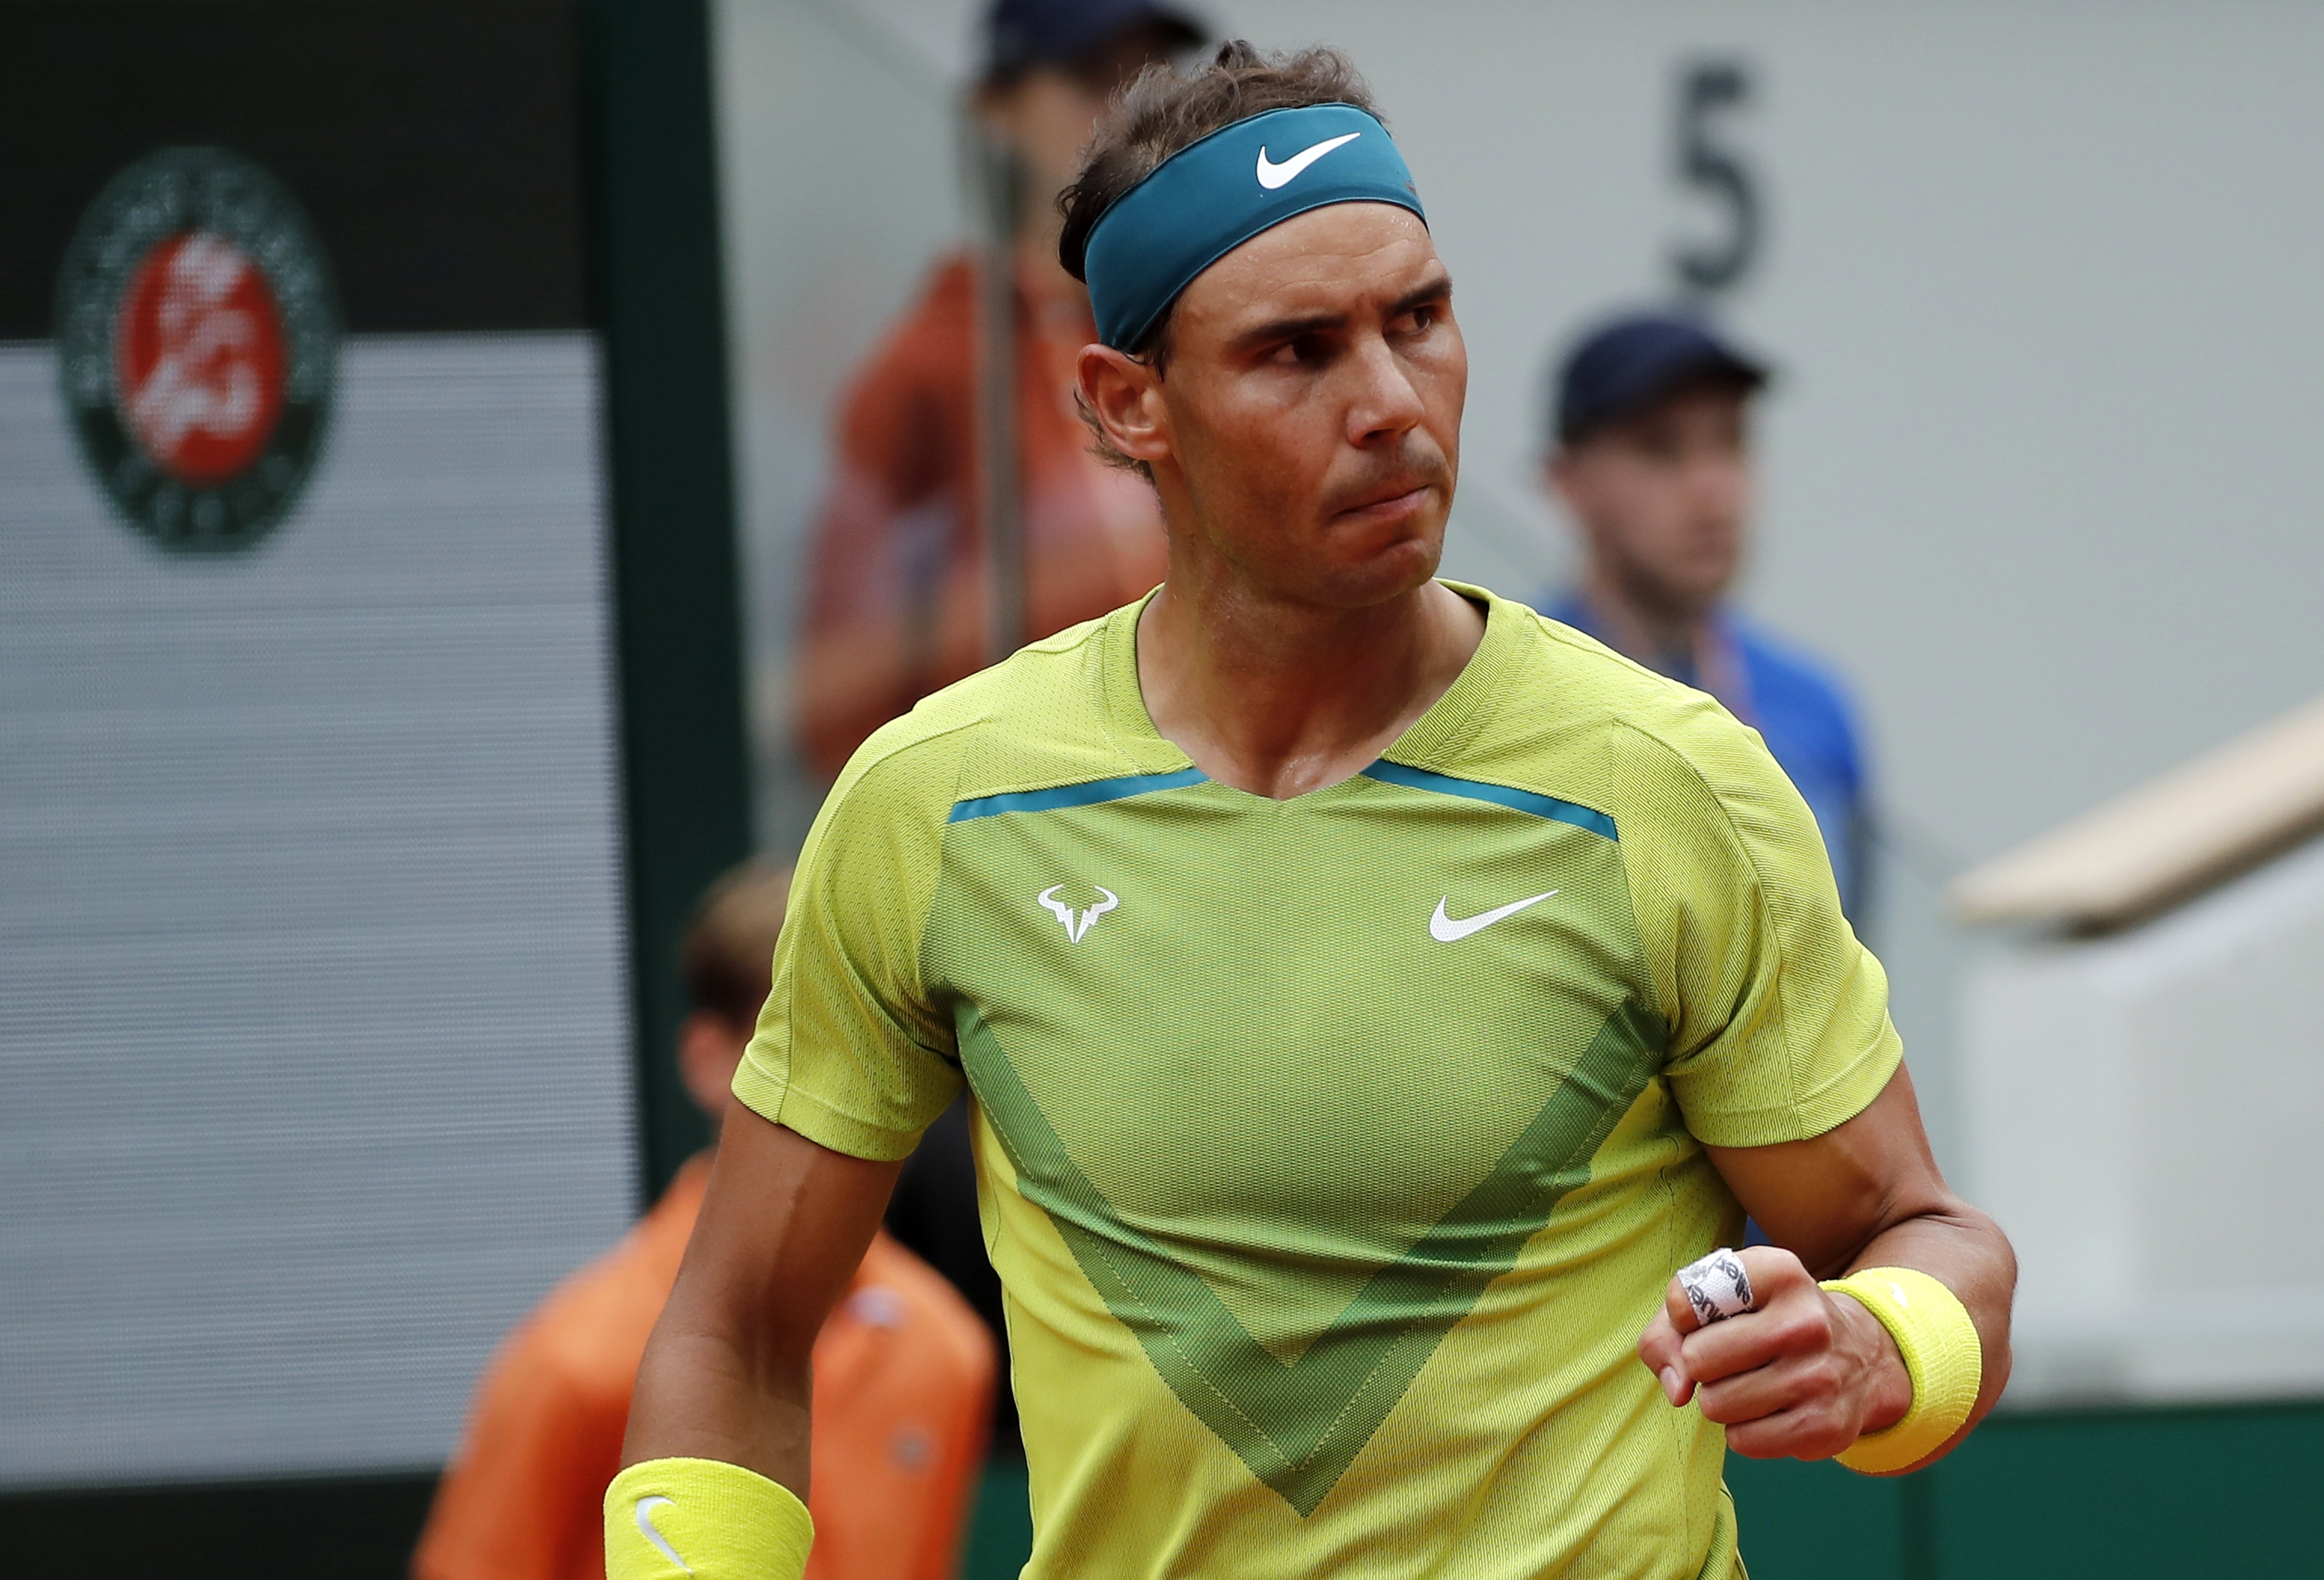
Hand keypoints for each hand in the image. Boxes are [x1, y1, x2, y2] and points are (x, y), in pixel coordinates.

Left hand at [1636, 1246, 1913, 1460]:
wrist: (1860, 1355)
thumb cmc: (1768, 1321)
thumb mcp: (1721, 1298)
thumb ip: (1669, 1329)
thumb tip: (1677, 1390)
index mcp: (1778, 1273)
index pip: (1684, 1301)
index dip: (1682, 1317)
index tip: (1710, 1317)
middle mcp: (1805, 1321)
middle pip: (1697, 1359)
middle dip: (1700, 1364)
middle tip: (1730, 1358)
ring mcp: (1819, 1377)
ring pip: (1715, 1405)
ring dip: (1721, 1400)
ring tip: (1751, 1382)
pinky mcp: (1825, 1427)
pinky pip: (1743, 1441)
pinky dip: (1743, 1431)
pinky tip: (1769, 1409)